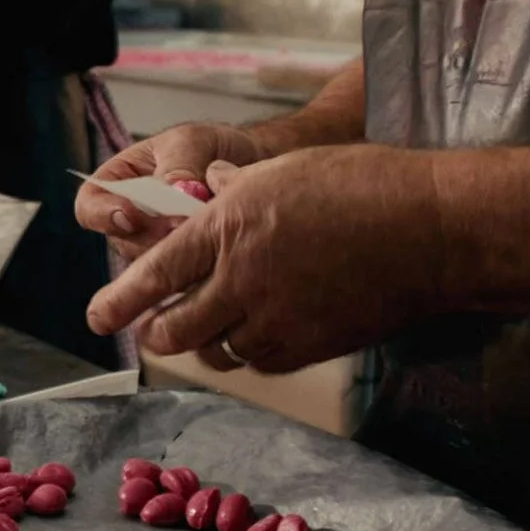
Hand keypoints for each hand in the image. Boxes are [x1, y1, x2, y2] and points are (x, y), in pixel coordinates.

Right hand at [74, 122, 272, 261]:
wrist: (249, 167)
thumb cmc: (211, 149)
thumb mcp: (193, 142)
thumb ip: (179, 164)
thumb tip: (171, 189)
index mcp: (117, 184)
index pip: (90, 206)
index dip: (104, 215)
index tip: (131, 215)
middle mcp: (128, 221)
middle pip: (122, 242)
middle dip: (153, 237)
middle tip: (184, 225)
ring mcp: (153, 248)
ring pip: (151, 266)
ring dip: (178, 252)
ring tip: (211, 231)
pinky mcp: (180, 270)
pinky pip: (179, 279)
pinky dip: (198, 266)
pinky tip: (221, 249)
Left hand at [85, 144, 448, 373]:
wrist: (433, 232)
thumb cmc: (366, 185)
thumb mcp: (285, 169)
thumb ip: (235, 188)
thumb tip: (206, 189)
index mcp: (231, 227)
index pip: (157, 271)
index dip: (121, 298)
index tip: (97, 316)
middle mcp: (246, 279)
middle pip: (179, 327)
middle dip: (158, 333)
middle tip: (151, 331)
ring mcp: (280, 319)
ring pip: (221, 350)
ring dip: (209, 342)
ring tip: (208, 328)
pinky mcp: (312, 346)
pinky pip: (263, 361)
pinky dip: (252, 352)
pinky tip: (258, 333)